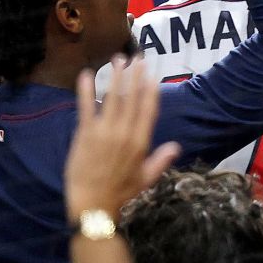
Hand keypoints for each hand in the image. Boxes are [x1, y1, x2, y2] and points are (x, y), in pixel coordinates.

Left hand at [64, 60, 180, 217]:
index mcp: (141, 142)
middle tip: (137, 58)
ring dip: (115, 77)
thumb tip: (177, 147)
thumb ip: (161, 160)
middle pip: (131, 98)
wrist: (93, 204)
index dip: (150, 90)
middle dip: (135, 76)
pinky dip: (85, 90)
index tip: (151, 75)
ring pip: (112, 98)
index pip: (148, 110)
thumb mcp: (146, 178)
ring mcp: (104, 131)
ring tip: (118, 60)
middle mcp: (125, 133)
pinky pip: (86, 107)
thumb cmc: (121, 193)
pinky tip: (86, 74)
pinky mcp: (85, 133)